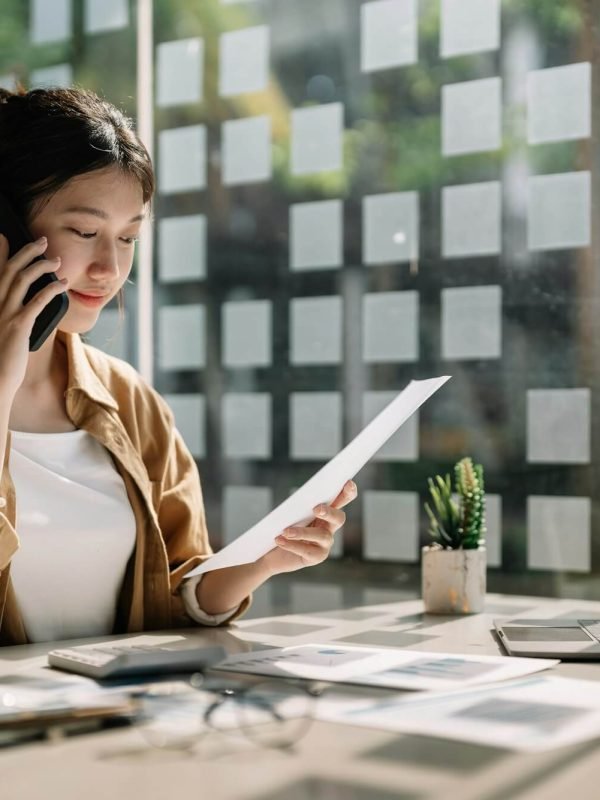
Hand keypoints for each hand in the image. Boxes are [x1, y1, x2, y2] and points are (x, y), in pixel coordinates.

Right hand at [0, 234, 66, 395]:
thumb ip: (6, 314)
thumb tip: (21, 307)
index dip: (0, 252)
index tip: (5, 237)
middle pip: (9, 268)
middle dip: (26, 251)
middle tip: (42, 240)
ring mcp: (4, 314)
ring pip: (22, 279)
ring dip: (41, 265)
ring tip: (56, 259)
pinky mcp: (19, 326)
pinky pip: (37, 301)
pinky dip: (51, 289)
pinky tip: (63, 284)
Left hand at [259, 480, 357, 574]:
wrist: (273, 552)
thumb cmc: (282, 527)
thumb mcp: (290, 513)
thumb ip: (299, 505)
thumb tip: (300, 499)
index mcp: (326, 512)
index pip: (342, 500)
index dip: (348, 492)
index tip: (348, 483)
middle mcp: (330, 527)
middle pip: (339, 518)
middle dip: (330, 512)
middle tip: (317, 508)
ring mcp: (325, 544)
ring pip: (321, 535)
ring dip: (302, 532)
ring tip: (286, 531)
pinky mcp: (317, 557)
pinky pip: (307, 551)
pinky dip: (292, 545)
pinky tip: (280, 540)